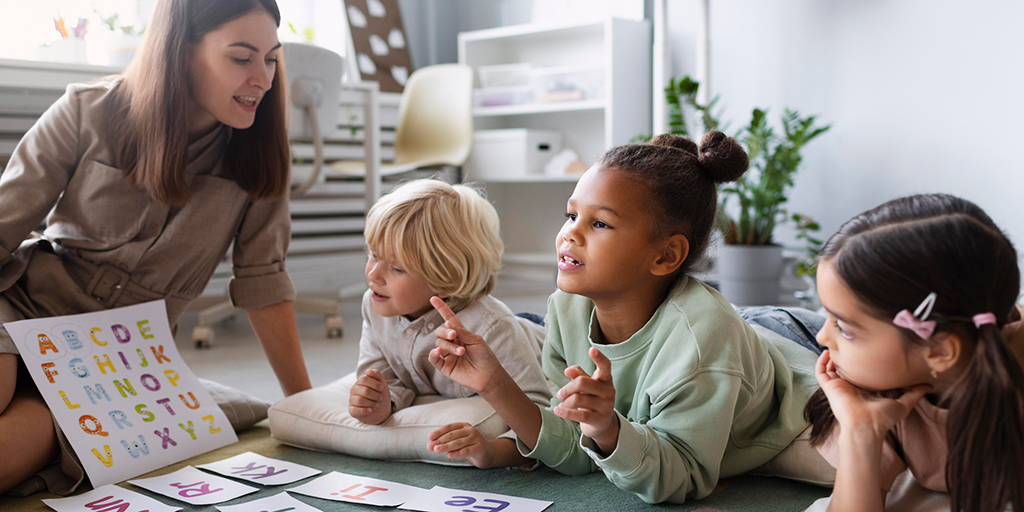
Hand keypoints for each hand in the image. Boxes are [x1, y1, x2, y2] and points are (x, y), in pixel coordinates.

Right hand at [348, 369, 391, 424]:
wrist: (382, 410)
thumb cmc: (380, 395)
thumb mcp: (382, 384)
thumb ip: (377, 375)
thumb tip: (368, 370)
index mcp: (360, 382)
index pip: (363, 379)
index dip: (375, 384)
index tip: (382, 388)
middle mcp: (354, 390)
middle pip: (364, 390)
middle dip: (376, 395)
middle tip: (380, 397)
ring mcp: (352, 400)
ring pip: (360, 400)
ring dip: (372, 403)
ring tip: (376, 405)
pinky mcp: (352, 411)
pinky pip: (356, 410)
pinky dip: (365, 410)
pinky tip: (370, 410)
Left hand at [427, 422, 497, 467]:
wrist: (488, 453)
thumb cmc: (470, 446)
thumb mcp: (459, 441)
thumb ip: (448, 442)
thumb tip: (432, 444)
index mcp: (464, 426)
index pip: (449, 427)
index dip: (439, 432)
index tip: (429, 437)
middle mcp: (470, 430)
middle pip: (452, 435)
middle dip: (439, 441)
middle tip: (429, 446)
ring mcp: (476, 438)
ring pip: (458, 442)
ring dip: (445, 446)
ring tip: (436, 449)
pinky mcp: (479, 448)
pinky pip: (466, 451)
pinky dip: (457, 453)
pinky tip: (449, 455)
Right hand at [428, 297, 505, 394]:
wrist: (488, 375)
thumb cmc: (485, 356)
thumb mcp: (475, 340)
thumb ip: (462, 332)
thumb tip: (447, 324)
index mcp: (460, 334)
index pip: (448, 318)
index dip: (441, 308)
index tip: (434, 298)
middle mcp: (452, 343)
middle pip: (440, 331)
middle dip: (446, 332)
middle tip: (454, 336)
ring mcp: (447, 354)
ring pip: (439, 343)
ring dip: (449, 346)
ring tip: (461, 352)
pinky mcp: (444, 366)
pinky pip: (433, 358)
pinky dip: (434, 353)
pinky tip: (439, 351)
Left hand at [553, 347, 619, 453]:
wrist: (601, 423)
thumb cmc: (591, 398)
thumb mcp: (586, 385)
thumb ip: (578, 375)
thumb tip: (568, 370)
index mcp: (606, 379)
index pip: (605, 366)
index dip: (599, 358)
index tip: (591, 349)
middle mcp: (609, 391)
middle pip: (582, 383)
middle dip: (567, 388)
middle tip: (559, 394)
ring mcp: (606, 406)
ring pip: (577, 399)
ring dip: (565, 402)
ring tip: (562, 404)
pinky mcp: (600, 419)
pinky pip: (579, 415)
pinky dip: (565, 412)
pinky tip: (557, 410)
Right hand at [815, 350, 929, 443]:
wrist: (866, 425)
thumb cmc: (883, 417)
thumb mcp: (903, 404)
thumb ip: (914, 393)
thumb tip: (929, 384)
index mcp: (864, 389)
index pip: (860, 372)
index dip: (860, 361)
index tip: (866, 348)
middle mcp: (850, 386)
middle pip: (844, 367)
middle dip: (845, 355)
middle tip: (849, 341)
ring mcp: (838, 386)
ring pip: (830, 368)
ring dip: (832, 356)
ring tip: (836, 343)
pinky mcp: (830, 387)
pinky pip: (821, 372)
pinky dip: (821, 362)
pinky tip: (827, 352)